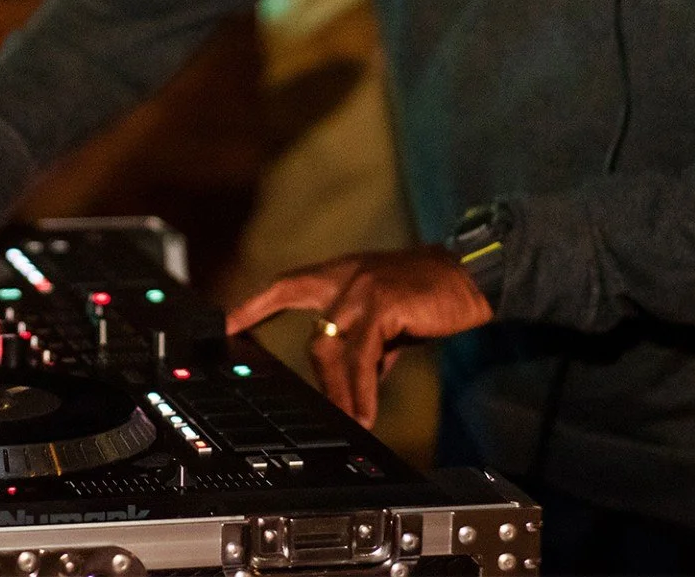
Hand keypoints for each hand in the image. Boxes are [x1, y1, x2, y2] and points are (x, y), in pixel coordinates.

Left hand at [225, 247, 492, 427]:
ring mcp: (360, 288)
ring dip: (340, 390)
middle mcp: (344, 277)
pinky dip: (361, 387)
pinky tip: (367, 410)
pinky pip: (360, 355)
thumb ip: (367, 346)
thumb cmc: (430, 298)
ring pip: (331, 347)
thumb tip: (354, 387)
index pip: (284, 287)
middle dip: (317, 376)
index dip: (253, 306)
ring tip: (353, 418)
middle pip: (312, 333)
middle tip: (324, 410)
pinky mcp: (381, 303)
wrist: (471, 278)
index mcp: (341, 276)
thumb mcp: (390, 322)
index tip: (223, 324)